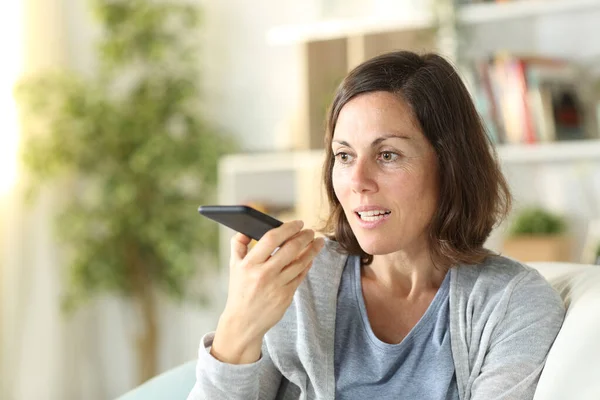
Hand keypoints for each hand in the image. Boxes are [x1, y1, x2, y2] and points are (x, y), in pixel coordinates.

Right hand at [210, 220, 324, 363]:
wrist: (243, 322)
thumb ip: (238, 244)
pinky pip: (300, 276)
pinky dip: (307, 265)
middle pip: (290, 249)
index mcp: (250, 264)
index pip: (271, 239)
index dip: (287, 228)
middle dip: (304, 236)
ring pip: (300, 263)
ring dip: (312, 250)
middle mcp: (264, 274)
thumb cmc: (239, 290)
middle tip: (310, 231)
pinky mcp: (286, 296)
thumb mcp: (233, 266)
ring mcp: (276, 286)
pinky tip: (311, 258)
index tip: (298, 223)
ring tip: (318, 241)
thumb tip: (246, 228)